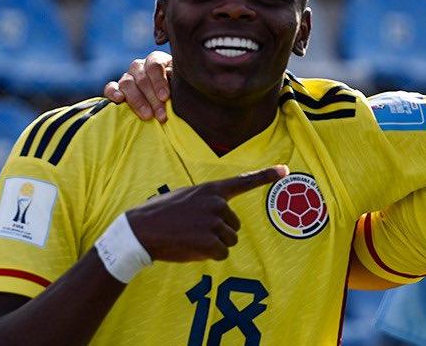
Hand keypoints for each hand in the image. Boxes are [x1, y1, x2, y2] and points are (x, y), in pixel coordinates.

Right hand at [103, 51, 173, 122]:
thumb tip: (171, 77)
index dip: (159, 81)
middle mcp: (140, 66)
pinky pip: (110, 87)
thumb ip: (176, 79)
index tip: (165, 97)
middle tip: (161, 115)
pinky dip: (113, 92)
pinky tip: (119, 99)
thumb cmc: (177, 90)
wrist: (168, 100)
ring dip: (138, 101)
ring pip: (127, 83)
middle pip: (142, 78)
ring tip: (148, 116)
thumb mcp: (180, 83)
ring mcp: (127, 76)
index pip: (154, 65)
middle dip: (152, 99)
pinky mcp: (116, 88)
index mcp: (156, 60)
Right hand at [125, 165, 288, 261]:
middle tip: (193, 230)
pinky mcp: (210, 242)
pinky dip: (209, 256)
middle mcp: (217, 203)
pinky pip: (222, 254)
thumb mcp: (187, 197)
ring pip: (229, 241)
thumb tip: (223, 217)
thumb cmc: (162, 215)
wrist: (140, 231)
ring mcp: (214, 222)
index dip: (266, 176)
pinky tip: (191, 248)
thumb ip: (209, 202)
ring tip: (190, 238)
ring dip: (214, 245)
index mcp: (211, 190)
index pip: (243, 181)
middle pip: (234, 226)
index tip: (285, 170)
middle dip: (219, 233)